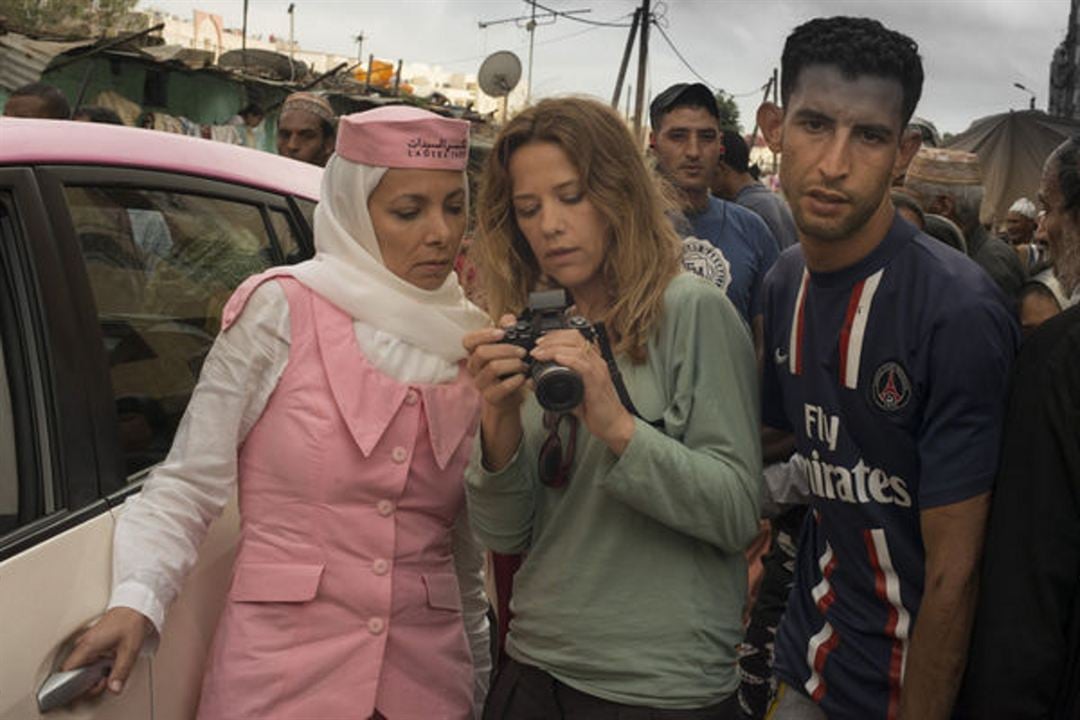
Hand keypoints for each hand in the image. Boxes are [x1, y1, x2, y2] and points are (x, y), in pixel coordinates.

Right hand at [60, 607, 151, 697]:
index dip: (71, 686)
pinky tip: (107, 664)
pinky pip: (87, 660)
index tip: (83, 691)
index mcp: (87, 646)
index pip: (66, 672)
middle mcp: (83, 644)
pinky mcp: (92, 642)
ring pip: (80, 667)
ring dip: (92, 675)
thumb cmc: (131, 622)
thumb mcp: (129, 650)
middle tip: (104, 681)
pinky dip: (95, 666)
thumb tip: (114, 689)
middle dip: (87, 683)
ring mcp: (86, 642)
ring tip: (108, 671)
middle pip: (73, 672)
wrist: (135, 606)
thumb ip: (121, 672)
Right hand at [463, 314, 528, 414]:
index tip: (501, 333)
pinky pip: (501, 387)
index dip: (483, 334)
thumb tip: (509, 320)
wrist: (509, 398)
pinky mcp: (490, 396)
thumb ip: (507, 331)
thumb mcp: (507, 349)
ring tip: (524, 365)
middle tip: (522, 351)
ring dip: (513, 364)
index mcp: (475, 353)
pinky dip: (515, 380)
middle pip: (482, 352)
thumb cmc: (506, 371)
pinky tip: (523, 378)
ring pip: (492, 368)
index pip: (468, 340)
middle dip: (506, 349)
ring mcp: (480, 383)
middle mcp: (474, 367)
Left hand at [530, 329, 635, 453]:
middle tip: (537, 346)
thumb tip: (534, 381)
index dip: (556, 335)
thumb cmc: (596, 410)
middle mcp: (596, 362)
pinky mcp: (598, 382)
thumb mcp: (572, 394)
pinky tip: (557, 358)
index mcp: (592, 361)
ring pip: (577, 348)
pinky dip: (569, 359)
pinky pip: (584, 365)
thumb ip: (554, 386)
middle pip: (575, 337)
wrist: (614, 425)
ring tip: (540, 353)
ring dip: (555, 348)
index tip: (540, 342)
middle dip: (552, 338)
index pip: (575, 337)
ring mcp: (598, 370)